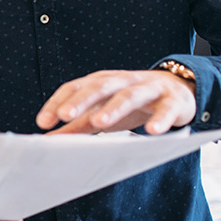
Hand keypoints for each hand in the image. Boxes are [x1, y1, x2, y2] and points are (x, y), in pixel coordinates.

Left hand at [36, 69, 195, 134]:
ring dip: (114, 108)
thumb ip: (77, 125)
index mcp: (102, 82)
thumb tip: (49, 139)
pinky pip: (166, 108)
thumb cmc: (131, 104)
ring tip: (99, 123)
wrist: (177, 91)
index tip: (43, 122)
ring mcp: (148, 88)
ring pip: (130, 95)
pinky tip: (152, 131)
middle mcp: (123, 81)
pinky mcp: (172, 100)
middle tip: (65, 116)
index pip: (75, 87)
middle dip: (81, 101)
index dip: (58, 102)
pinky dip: (160, 119)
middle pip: (99, 87)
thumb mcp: (103, 112)